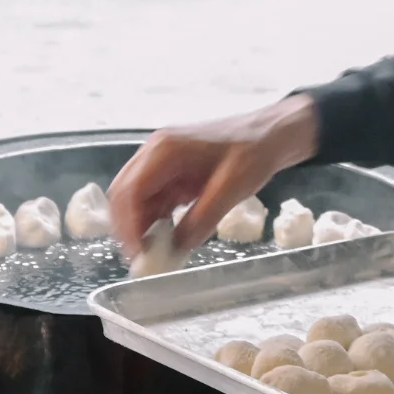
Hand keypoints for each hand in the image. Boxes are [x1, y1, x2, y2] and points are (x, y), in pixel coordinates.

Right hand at [108, 95, 318, 251]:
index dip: (128, 224)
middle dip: (128, 228)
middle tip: (140, 258)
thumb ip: (201, 220)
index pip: (130, 190)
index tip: (137, 253)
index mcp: (164, 149)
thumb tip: (175, 250)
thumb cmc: (253, 153)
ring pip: (136, 200)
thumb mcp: (231, 189)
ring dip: (141, 227)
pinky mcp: (171, 174)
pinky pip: (153, 200)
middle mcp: (155, 153)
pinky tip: (166, 240)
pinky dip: (155, 221)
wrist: (269, 135)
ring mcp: (161, 163)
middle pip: (124, 194)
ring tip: (154, 254)